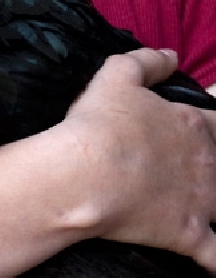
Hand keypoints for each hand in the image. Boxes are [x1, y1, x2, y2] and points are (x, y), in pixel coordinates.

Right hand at [65, 49, 215, 271]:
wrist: (86, 172)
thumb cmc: (101, 121)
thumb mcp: (118, 73)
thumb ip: (148, 61)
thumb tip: (171, 54)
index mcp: (193, 124)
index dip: (215, 121)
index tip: (207, 125)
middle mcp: (207, 162)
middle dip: (213, 163)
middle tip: (195, 165)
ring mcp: (202, 202)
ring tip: (204, 201)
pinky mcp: (189, 235)